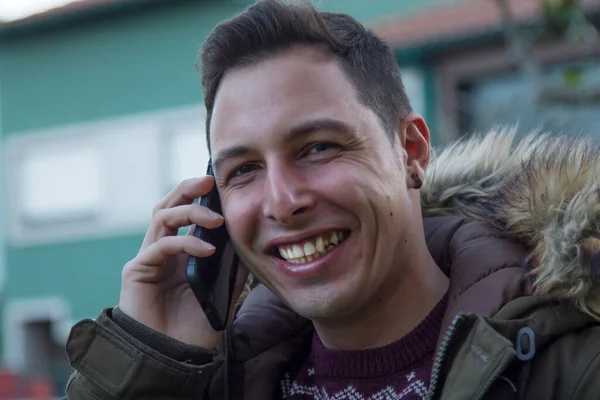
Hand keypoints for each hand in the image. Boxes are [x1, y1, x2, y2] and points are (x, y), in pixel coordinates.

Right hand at [118, 176, 248, 348]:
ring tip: (217, 218)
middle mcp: (160, 249)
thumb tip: (251, 244)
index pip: (183, 212)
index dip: (197, 195)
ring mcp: (147, 259)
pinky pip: (161, 246)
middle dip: (186, 189)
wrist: (172, 357)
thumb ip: (233, 268)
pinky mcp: (137, 271)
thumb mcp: (222, 291)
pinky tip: (208, 249)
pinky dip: (184, 242)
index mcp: (178, 252)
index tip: (218, 183)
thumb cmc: (193, 327)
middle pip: (167, 205)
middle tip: (209, 180)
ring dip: (189, 211)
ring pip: (161, 218)